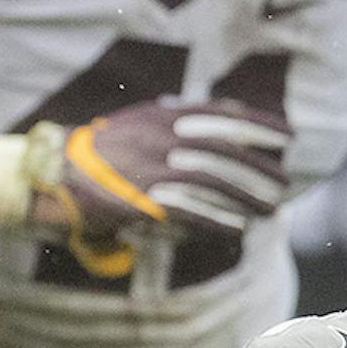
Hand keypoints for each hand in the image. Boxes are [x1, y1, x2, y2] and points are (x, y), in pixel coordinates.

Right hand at [28, 96, 292, 274]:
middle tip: (286, 179)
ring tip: (272, 210)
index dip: (262, 124)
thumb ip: (180, 119)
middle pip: (227, 150)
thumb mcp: (142, 121)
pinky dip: (217, 223)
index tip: (289, 134)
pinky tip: (238, 231)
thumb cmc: (102, 148)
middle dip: (261, 166)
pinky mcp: (144, 201)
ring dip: (248, 197)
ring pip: (215, 182)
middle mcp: (164, 139)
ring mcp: (154, 170)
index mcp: (165, 115)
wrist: (57, 171)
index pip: (225, 115)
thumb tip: (223, 116)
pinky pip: (191, 213)